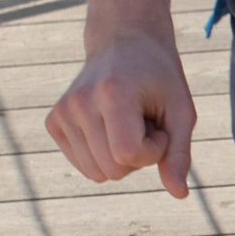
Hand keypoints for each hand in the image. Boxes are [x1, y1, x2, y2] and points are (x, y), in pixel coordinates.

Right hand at [46, 27, 195, 197]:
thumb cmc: (159, 78)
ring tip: (125, 122)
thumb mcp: (181, 111)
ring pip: (97, 174)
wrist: (124, 40)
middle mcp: (79, 102)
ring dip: (119, 157)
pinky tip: (108, 126)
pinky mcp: (53, 121)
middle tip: (142, 121)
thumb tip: (179, 195)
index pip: (128, 155)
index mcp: (111, 93)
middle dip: (138, 155)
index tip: (159, 123)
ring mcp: (62, 111)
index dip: (153, 150)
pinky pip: (84, 166)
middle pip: (113, 170)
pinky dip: (101, 156)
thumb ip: (179, 153)